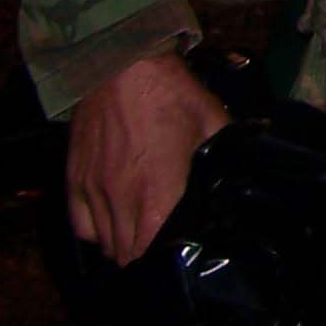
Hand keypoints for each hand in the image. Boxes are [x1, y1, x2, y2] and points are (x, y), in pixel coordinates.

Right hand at [66, 51, 230, 263]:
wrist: (120, 66)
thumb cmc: (169, 92)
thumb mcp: (211, 120)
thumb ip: (229, 149)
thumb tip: (251, 164)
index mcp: (158, 195)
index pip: (153, 254)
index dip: (167, 260)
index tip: (179, 253)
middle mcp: (121, 202)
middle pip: (127, 256)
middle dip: (146, 257)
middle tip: (163, 246)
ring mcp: (94, 193)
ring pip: (105, 245)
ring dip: (123, 246)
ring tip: (141, 235)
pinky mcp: (74, 181)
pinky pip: (81, 226)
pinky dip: (96, 232)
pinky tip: (111, 223)